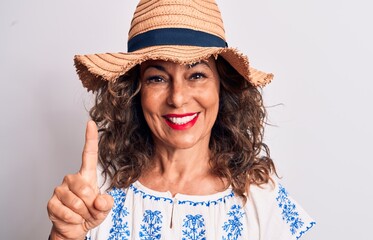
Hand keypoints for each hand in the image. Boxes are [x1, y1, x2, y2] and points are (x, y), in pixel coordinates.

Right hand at [47, 121, 113, 239]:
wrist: (74, 229)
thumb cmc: (90, 213)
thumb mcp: (103, 209)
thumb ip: (106, 203)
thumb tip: (99, 200)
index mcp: (86, 175)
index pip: (89, 154)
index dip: (90, 138)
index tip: (91, 123)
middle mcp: (72, 178)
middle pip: (86, 188)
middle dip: (91, 204)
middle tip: (89, 210)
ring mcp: (60, 189)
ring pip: (76, 202)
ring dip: (83, 214)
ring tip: (81, 214)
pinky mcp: (51, 202)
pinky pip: (67, 212)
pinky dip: (74, 219)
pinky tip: (72, 218)